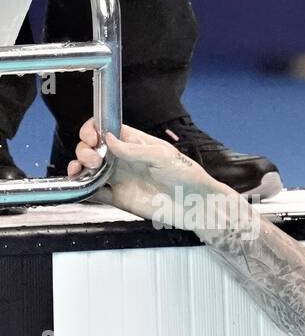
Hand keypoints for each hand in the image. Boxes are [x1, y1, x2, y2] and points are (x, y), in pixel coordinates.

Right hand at [68, 119, 217, 222]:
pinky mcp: (119, 198)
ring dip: (78, 166)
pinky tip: (80, 185)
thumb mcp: (162, 156)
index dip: (93, 130)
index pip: (106, 130)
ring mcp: (119, 178)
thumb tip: (108, 138)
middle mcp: (124, 159)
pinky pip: (95, 192)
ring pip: (89, 169)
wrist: (195, 205)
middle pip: (92, 148)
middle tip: (91, 158)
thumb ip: (133, 149)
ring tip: (80, 169)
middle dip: (84, 149)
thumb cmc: (186, 176)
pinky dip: (83, 188)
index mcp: (134, 143)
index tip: (91, 137)